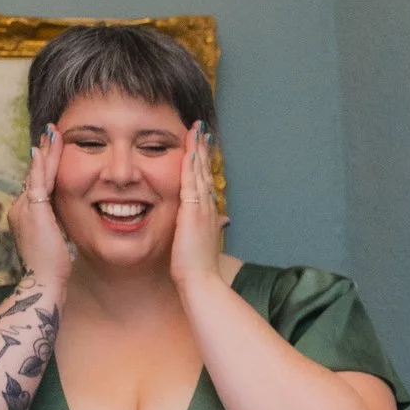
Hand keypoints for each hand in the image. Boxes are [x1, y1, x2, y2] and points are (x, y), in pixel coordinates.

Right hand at [14, 129, 70, 295]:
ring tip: (52, 133)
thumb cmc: (53, 267)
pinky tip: (43, 151)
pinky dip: (42, 166)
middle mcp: (21, 208)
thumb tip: (63, 217)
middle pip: (34, 174)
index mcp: (27, 214)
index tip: (52, 150)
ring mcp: (24, 208)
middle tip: (52, 132)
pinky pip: (38, 182)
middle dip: (44, 153)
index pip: (37, 184)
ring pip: (36, 174)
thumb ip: (57, 224)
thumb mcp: (56, 239)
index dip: (45, 166)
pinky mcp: (33, 211)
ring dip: (45, 152)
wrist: (44, 281)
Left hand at [170, 121, 224, 287]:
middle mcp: (208, 207)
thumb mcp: (203, 244)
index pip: (205, 183)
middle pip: (205, 172)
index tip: (202, 149)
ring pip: (200, 172)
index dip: (203, 164)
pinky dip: (191, 163)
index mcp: (208, 214)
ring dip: (198, 150)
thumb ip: (209, 230)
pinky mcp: (192, 209)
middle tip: (201, 130)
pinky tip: (189, 149)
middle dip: (203, 150)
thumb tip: (220, 224)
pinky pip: (191, 180)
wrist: (201, 279)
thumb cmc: (198, 268)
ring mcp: (201, 207)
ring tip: (197, 131)